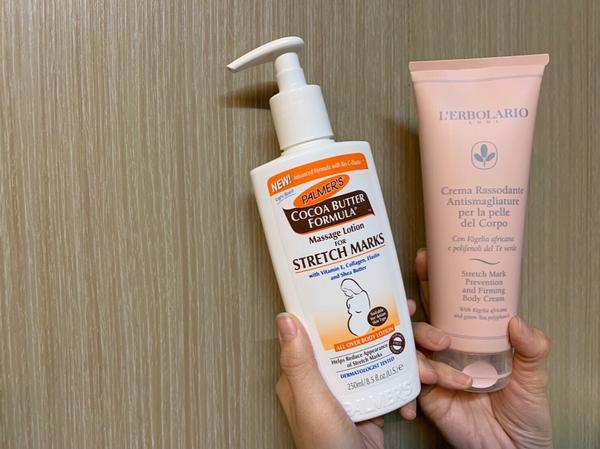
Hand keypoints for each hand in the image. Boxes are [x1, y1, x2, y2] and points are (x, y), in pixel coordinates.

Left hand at [275, 308, 423, 448]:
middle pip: (354, 338)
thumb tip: (285, 318)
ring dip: (404, 352)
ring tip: (426, 349)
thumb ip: (299, 364)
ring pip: (376, 356)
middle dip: (387, 326)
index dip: (340, 307)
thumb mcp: (312, 403)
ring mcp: (349, 391)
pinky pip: (390, 380)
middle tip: (411, 315)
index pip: (319, 329)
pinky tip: (420, 375)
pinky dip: (408, 377)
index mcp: (303, 375)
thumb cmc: (326, 448)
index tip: (367, 288)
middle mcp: (325, 380)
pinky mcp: (370, 403)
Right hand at [414, 249, 552, 448]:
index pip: (449, 302)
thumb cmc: (525, 413)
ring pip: (412, 343)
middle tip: (420, 297)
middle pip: (423, 316)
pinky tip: (429, 379)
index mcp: (471, 337)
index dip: (436, 279)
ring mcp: (434, 369)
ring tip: (441, 344)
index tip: (428, 258)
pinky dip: (416, 376)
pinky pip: (410, 377)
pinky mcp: (425, 393)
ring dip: (420, 338)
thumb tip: (517, 321)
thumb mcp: (535, 376)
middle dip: (417, 301)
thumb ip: (532, 349)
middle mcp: (448, 349)